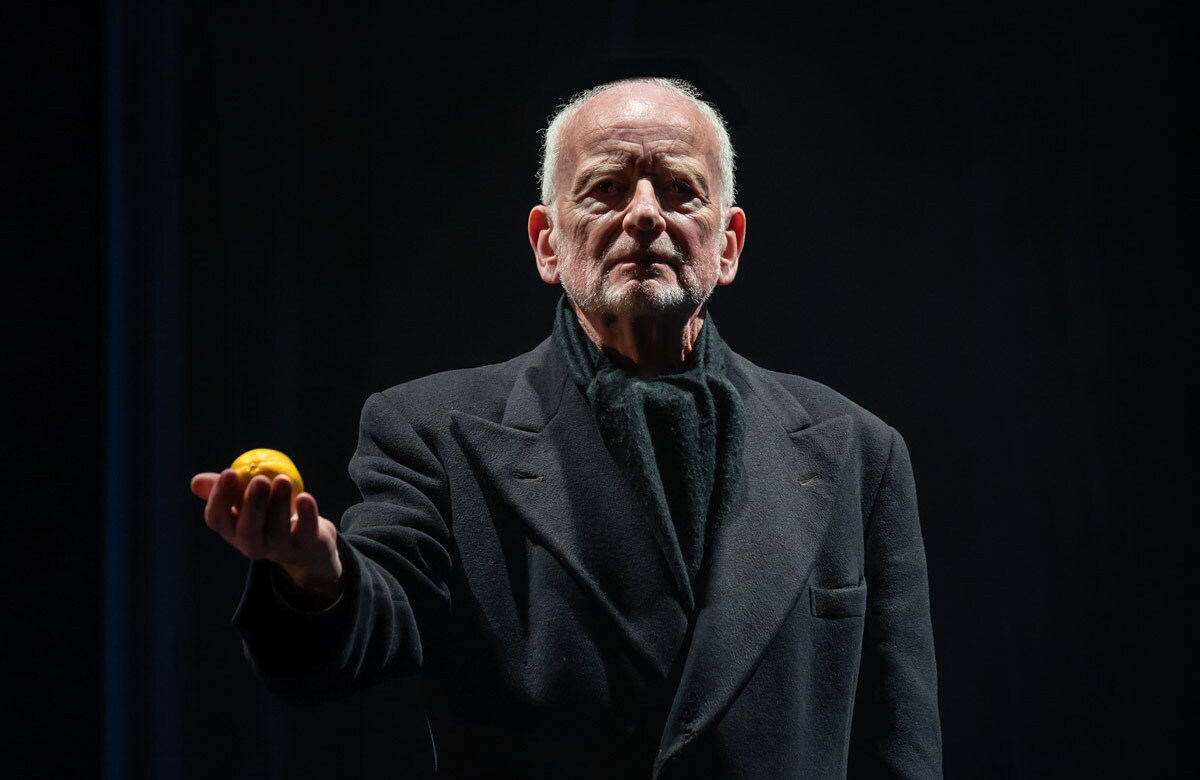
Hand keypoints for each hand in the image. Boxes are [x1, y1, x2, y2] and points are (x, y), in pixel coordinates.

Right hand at [191, 469, 342, 599]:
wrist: (308, 541)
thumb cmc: (269, 513)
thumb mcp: (246, 500)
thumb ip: (227, 489)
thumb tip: (196, 482)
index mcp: (232, 531)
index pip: (217, 520)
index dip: (220, 498)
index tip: (229, 472)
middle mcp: (253, 545)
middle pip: (248, 531)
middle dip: (252, 505)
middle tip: (259, 479)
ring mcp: (280, 549)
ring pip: (277, 531)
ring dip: (279, 504)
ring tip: (283, 479)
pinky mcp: (306, 547)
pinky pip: (307, 533)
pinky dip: (307, 515)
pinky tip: (305, 497)